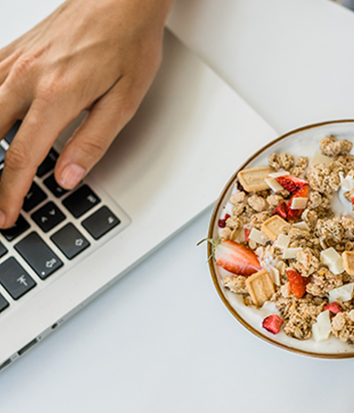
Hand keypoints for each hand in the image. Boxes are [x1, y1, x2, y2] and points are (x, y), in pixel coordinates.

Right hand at [0, 0, 172, 227]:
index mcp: (57, 95)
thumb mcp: (123, 102)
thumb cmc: (128, 45)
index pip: (23, 157)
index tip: (6, 215)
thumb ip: (93, 142)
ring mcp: (16, 59)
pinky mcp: (15, 49)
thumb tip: (68, 176)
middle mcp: (27, 75)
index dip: (11, 192)